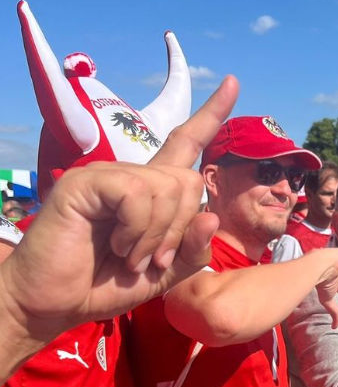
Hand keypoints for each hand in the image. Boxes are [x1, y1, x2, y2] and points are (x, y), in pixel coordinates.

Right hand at [0, 76, 238, 339]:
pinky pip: (138, 194)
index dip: (211, 115)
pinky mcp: (86, 182)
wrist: (55, 303)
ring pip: (166, 189)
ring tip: (131, 256)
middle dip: (180, 229)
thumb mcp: (164, 273)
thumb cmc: (105, 284)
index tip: (233, 83)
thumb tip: (210, 216)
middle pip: (188, 180)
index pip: (185, 143)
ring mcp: (106, 175)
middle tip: (154, 259)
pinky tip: (118, 245)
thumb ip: (192, 250)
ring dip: (157, 235)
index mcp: (151, 192)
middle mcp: (131, 176)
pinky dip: (137, 228)